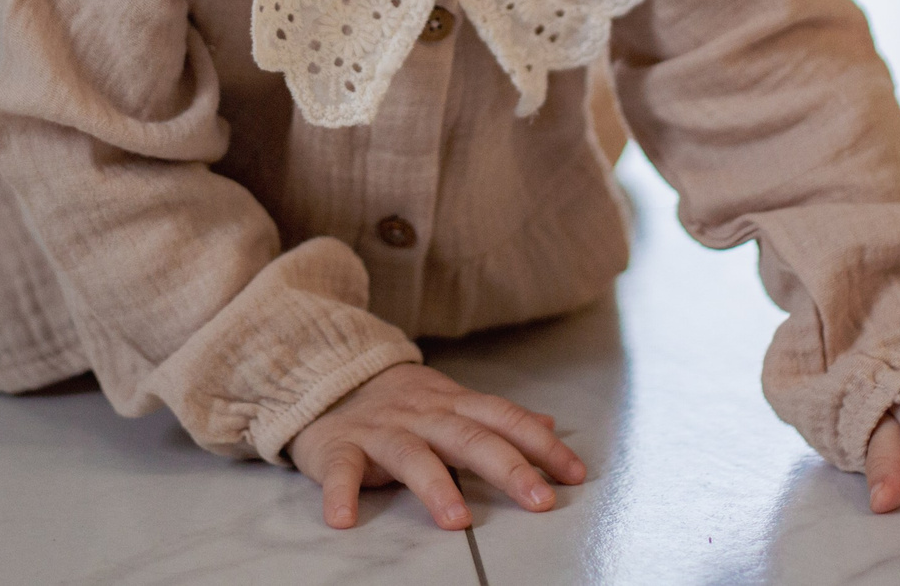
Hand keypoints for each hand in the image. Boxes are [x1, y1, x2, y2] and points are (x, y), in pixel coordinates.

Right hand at [287, 362, 586, 529]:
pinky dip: (340, 493)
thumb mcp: (450, 400)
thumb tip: (547, 425)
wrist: (324, 378)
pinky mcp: (337, 447)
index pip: (504, 419)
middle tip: (540, 500)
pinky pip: (340, 470)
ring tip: (457, 520)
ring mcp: (379, 430)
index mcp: (451, 403)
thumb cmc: (397, 401)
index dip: (541, 445)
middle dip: (508, 467)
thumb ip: (495, 416)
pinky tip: (344, 519)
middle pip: (468, 437)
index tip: (574, 473)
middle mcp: (420, 414)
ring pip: (410, 454)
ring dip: (434, 486)